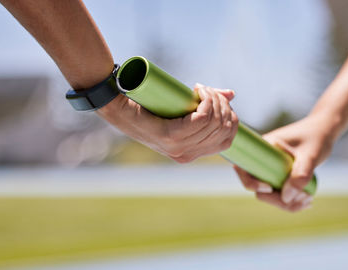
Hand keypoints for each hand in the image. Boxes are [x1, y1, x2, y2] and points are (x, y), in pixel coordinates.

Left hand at [98, 83, 238, 162]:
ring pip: (213, 121)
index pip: (227, 140)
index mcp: (190, 154)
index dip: (231, 118)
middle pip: (223, 128)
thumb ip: (206, 104)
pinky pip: (201, 118)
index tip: (219, 101)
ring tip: (201, 89)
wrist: (116, 105)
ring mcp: (177, 147)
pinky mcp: (169, 135)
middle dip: (222, 105)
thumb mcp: (180, 109)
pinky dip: (206, 102)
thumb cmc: (147, 106)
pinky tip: (199, 92)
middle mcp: (185, 155)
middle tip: (207, 91)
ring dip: (213, 99)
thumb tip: (231, 95)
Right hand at [234, 114, 337, 211]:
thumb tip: (286, 198)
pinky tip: (308, 199)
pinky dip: (292, 201)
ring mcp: (271, 169)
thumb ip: (300, 175)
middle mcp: (263, 160)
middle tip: (304, 197)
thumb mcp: (311, 155)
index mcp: (262, 149)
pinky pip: (280, 194)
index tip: (270, 187)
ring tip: (309, 198)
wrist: (325, 130)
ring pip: (270, 195)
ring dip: (288, 203)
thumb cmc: (316, 137)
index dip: (252, 183)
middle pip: (259, 188)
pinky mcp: (281, 176)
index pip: (244, 169)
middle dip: (278, 199)